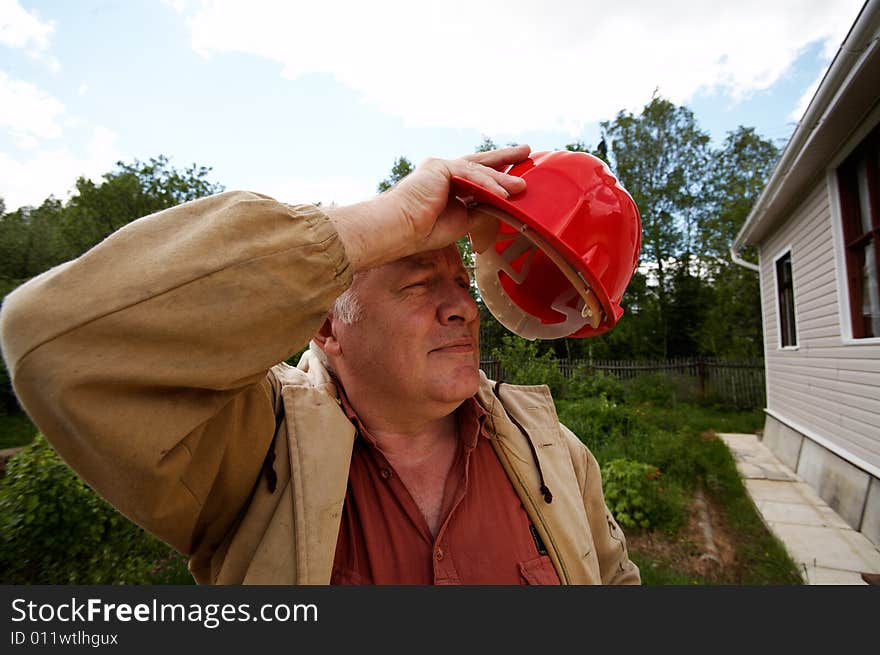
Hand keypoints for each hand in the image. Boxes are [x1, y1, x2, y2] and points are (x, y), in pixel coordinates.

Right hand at [328, 145, 529, 270]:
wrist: (399, 229)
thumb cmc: (422, 231)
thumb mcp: (461, 221)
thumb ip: (480, 211)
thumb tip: (501, 208)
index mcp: (446, 185)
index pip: (476, 176)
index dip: (496, 175)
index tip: (515, 175)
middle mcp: (443, 172)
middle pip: (480, 163)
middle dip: (504, 158)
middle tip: (526, 151)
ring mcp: (440, 167)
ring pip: (477, 170)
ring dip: (501, 180)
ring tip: (521, 188)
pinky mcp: (438, 166)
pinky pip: (469, 174)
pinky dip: (487, 184)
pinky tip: (502, 193)